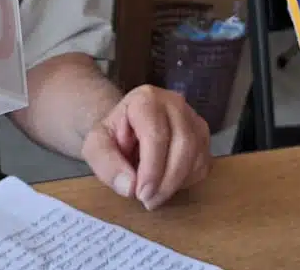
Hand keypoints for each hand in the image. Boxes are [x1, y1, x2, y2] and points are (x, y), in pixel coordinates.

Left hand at [80, 85, 211, 210]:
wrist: (126, 129)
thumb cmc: (112, 136)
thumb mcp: (96, 146)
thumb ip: (106, 163)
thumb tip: (130, 187)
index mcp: (146, 99)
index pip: (156, 134)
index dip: (151, 168)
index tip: (140, 193)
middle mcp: (175, 104)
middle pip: (183, 145)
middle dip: (166, 180)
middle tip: (148, 200)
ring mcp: (193, 119)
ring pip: (196, 156)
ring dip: (176, 184)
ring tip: (153, 196)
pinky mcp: (202, 138)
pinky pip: (202, 165)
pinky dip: (186, 182)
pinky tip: (166, 184)